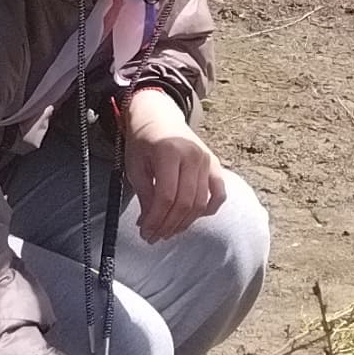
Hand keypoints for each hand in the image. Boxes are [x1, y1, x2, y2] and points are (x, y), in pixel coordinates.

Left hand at [119, 89, 224, 238]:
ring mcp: (207, 160)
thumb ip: (145, 195)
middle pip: (185, 202)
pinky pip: (218, 194)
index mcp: (169, 152)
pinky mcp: (215, 164)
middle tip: (154, 237)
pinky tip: (191, 218)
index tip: (146, 232)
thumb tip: (150, 224)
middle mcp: (192, 155)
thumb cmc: (143, 142)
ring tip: (168, 231)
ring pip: (201, 203)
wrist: (158, 118)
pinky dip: (208, 210)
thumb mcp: (135, 166)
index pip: (166, 196)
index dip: (156, 219)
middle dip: (168, 225)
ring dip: (184, 223)